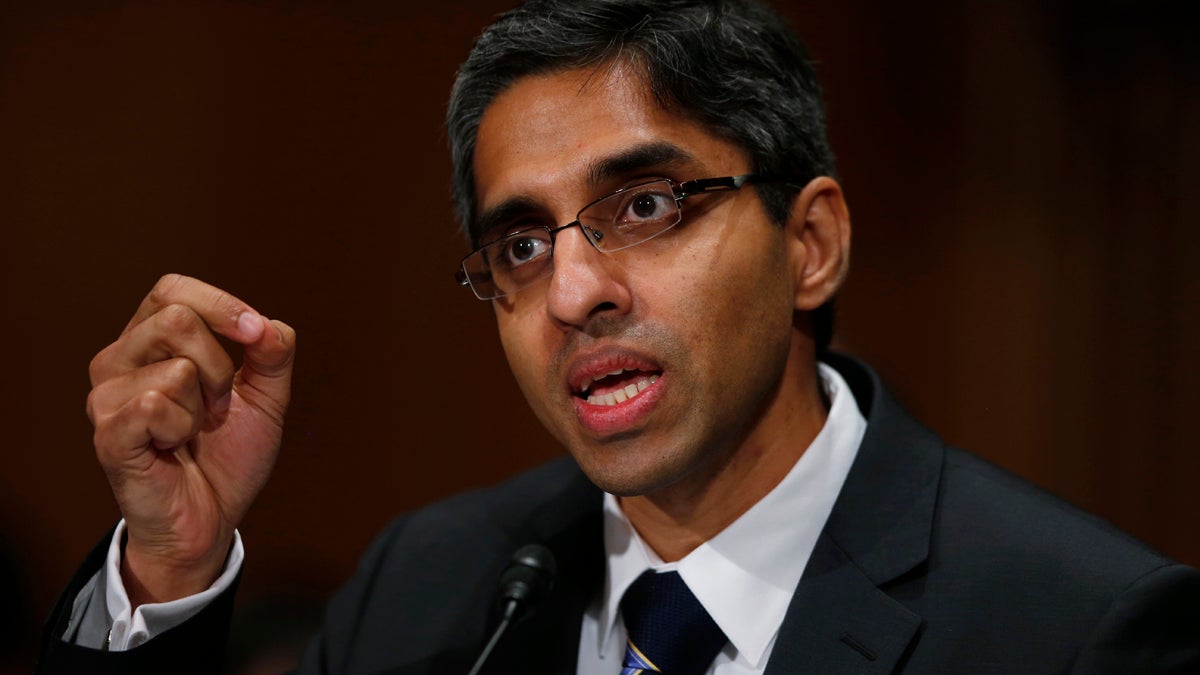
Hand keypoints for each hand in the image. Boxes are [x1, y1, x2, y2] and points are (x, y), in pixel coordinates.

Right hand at [86, 274, 295, 605]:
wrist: (211, 520)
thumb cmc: (227, 456)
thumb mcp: (266, 398)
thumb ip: (273, 354)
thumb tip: (268, 325)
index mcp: (150, 341)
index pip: (173, 289)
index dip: (220, 304)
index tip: (255, 335)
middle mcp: (118, 359)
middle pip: (178, 318)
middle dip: (220, 365)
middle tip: (217, 405)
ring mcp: (106, 396)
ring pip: (177, 365)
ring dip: (204, 405)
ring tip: (192, 432)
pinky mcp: (108, 431)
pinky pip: (158, 402)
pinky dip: (182, 429)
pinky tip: (171, 448)